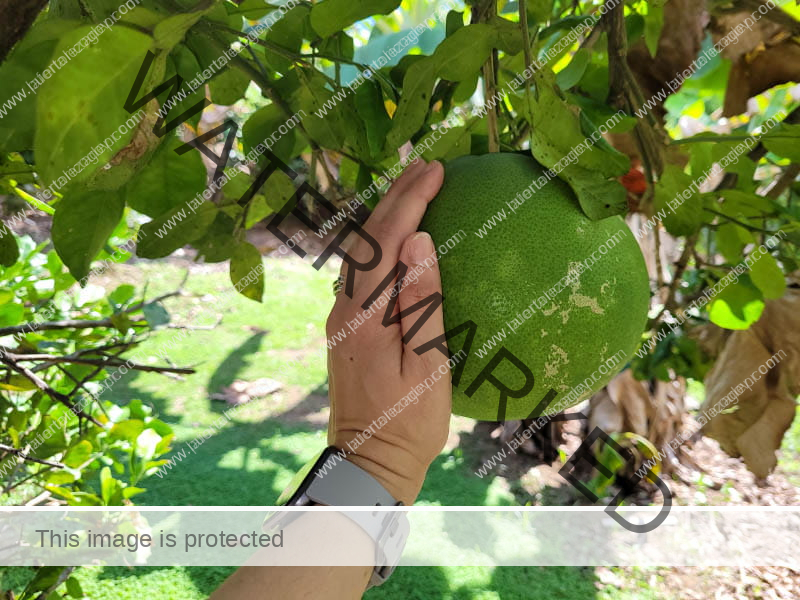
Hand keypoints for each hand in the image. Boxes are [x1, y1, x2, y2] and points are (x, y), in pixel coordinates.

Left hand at [325, 158, 450, 504]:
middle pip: (365, 240)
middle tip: (425, 166)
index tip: (434, 171)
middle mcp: (343, 310)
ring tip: (412, 188)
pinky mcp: (347, 329)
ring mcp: (341, 319)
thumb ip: (421, 302)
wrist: (368, 463)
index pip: (384, 243)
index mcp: (362, 316)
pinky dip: (382, 244)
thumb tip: (419, 242)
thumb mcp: (427, 366)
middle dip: (394, 197)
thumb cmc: (407, 423)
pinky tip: (400, 239)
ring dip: (385, 216)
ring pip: (360, 254)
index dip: (409, 202)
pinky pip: (363, 273)